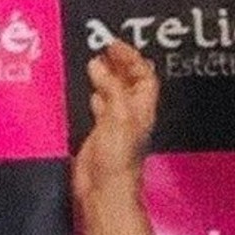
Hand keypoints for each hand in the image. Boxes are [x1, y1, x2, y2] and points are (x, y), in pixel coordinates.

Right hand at [72, 39, 158, 203]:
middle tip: (105, 47)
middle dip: (120, 64)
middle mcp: (131, 116)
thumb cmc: (117, 159)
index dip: (133, 59)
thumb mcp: (117, 118)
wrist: (104, 189)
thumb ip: (111, 90)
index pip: (145, 78)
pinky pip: (101, 107)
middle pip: (130, 83)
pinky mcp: (100, 133)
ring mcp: (116, 125)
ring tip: (95, 61)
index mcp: (141, 110)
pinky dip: (96, 94)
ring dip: (107, 76)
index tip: (115, 44)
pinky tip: (90, 89)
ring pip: (115, 93)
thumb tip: (101, 65)